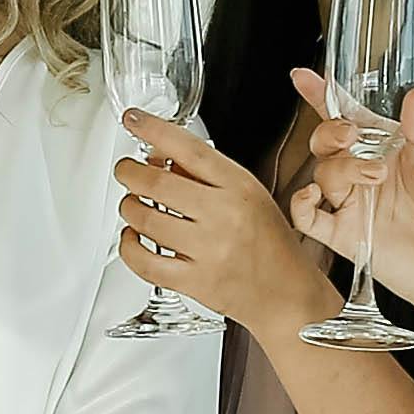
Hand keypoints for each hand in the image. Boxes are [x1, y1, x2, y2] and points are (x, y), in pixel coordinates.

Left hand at [113, 110, 329, 331]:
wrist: (287, 293)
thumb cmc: (270, 243)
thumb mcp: (250, 195)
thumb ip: (207, 175)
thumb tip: (159, 156)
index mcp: (240, 187)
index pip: (189, 147)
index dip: (153, 129)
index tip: (133, 119)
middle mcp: (224, 215)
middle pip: (157, 182)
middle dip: (129, 172)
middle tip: (126, 170)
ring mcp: (208, 250)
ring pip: (145, 218)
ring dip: (128, 206)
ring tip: (132, 204)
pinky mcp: (195, 282)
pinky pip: (144, 261)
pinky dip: (128, 245)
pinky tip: (133, 237)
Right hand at [286, 66, 413, 319]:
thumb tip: (413, 98)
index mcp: (390, 152)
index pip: (352, 117)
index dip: (326, 96)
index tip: (306, 77)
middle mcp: (366, 175)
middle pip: (327, 142)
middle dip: (330, 131)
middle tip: (351, 135)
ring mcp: (353, 204)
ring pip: (322, 172)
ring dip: (340, 167)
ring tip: (372, 177)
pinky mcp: (344, 234)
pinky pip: (308, 217)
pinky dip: (302, 204)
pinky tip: (315, 196)